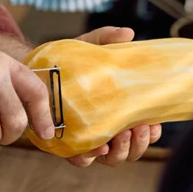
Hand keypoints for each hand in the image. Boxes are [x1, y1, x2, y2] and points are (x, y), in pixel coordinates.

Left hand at [64, 26, 162, 167]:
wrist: (37, 70)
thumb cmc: (70, 63)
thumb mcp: (89, 48)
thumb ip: (106, 39)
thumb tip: (128, 33)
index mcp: (118, 113)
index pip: (143, 132)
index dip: (152, 135)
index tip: (154, 124)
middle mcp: (106, 130)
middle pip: (130, 151)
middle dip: (139, 144)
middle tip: (139, 128)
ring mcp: (87, 140)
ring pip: (111, 158)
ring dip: (122, 151)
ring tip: (123, 134)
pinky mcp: (67, 144)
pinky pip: (81, 158)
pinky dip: (91, 156)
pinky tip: (97, 146)